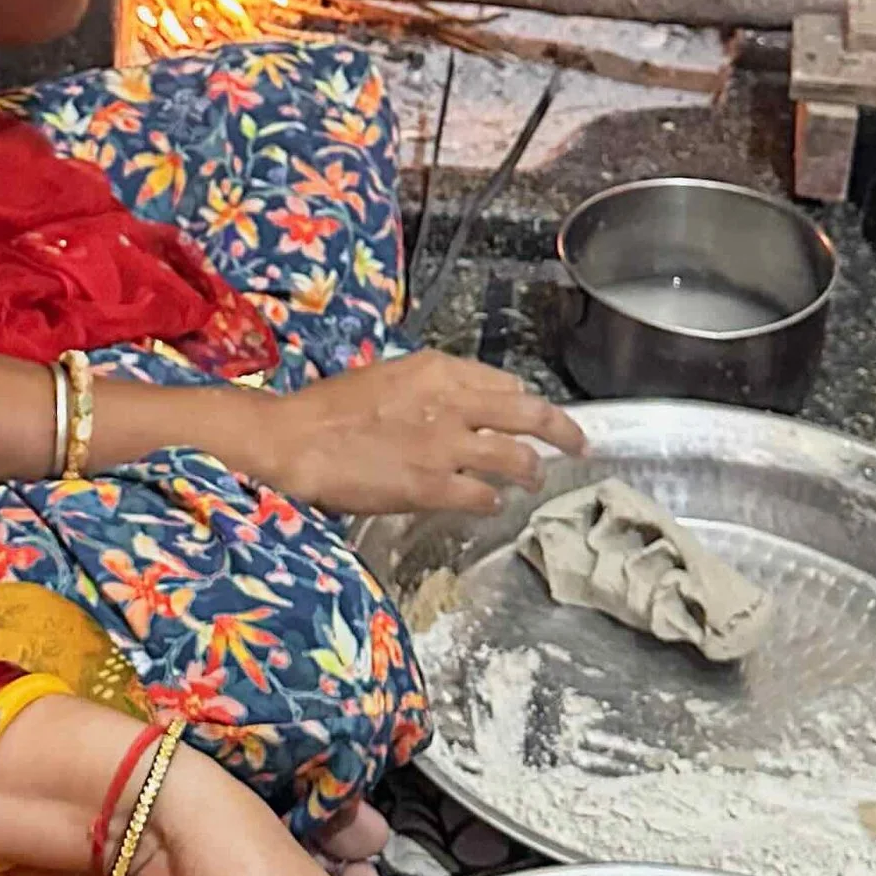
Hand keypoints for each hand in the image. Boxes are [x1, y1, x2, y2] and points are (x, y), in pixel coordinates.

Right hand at [243, 351, 584, 518]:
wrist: (296, 437)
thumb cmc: (331, 407)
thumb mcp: (388, 377)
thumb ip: (431, 388)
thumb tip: (461, 403)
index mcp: (439, 371)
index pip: (505, 382)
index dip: (527, 400)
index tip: (537, 412)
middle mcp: (452, 405)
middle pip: (529, 414)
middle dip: (562, 429)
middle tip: (579, 443)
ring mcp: (445, 447)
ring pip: (515, 457)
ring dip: (531, 470)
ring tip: (535, 477)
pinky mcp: (432, 487)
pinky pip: (482, 495)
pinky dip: (494, 499)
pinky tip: (493, 503)